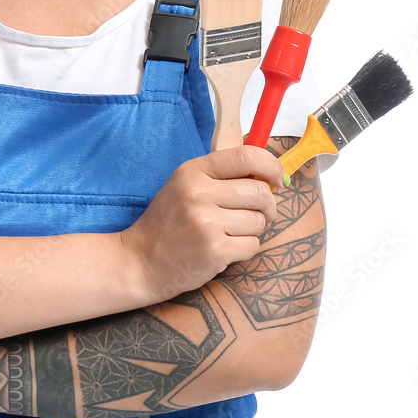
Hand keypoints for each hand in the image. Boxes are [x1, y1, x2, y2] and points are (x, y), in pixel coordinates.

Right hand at [119, 145, 284, 301]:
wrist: (140, 261)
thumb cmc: (167, 222)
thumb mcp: (183, 186)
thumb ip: (219, 175)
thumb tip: (266, 174)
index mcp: (192, 172)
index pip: (245, 156)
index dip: (271, 165)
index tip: (277, 178)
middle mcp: (199, 193)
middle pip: (260, 192)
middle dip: (268, 205)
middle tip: (260, 213)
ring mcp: (207, 223)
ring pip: (259, 221)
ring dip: (253, 229)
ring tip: (231, 231)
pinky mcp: (215, 251)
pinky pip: (253, 245)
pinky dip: (246, 248)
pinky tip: (226, 247)